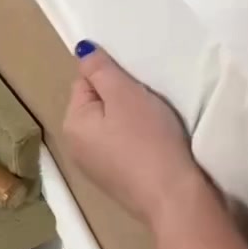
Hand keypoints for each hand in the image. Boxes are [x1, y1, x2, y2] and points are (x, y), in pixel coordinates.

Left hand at [63, 43, 197, 222]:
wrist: (174, 198)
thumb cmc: (148, 140)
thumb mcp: (124, 94)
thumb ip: (101, 69)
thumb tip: (81, 50)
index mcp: (72, 124)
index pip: (85, 83)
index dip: (112, 78)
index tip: (136, 87)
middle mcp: (75, 147)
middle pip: (98, 105)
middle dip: (122, 100)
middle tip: (148, 105)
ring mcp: (95, 168)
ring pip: (112, 127)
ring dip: (131, 120)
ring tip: (155, 125)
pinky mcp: (117, 182)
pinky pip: (123, 148)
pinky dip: (137, 142)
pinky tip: (155, 146)